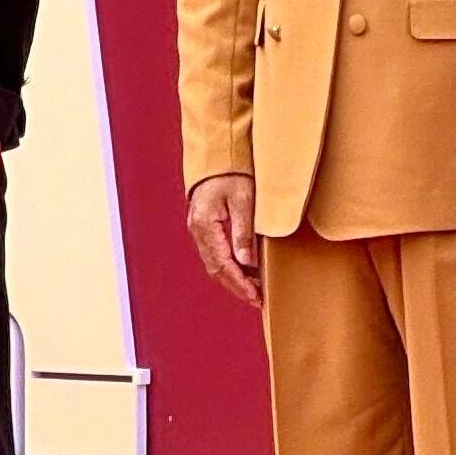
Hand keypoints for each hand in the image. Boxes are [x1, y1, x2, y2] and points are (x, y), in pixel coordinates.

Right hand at [188, 170, 261, 310]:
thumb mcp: (243, 199)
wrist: (218, 155)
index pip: (222, 264)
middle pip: (216, 269)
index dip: (239, 283)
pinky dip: (231, 266)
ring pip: (216, 264)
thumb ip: (243, 231)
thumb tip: (246, 262)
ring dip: (234, 279)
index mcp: (205, 225)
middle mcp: (198, 231)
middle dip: (237, 287)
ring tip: (255, 290)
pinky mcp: (205, 228)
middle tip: (257, 299)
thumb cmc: (232, 173)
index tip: (255, 296)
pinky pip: (216, 254)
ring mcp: (199, 230)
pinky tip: (246, 270)